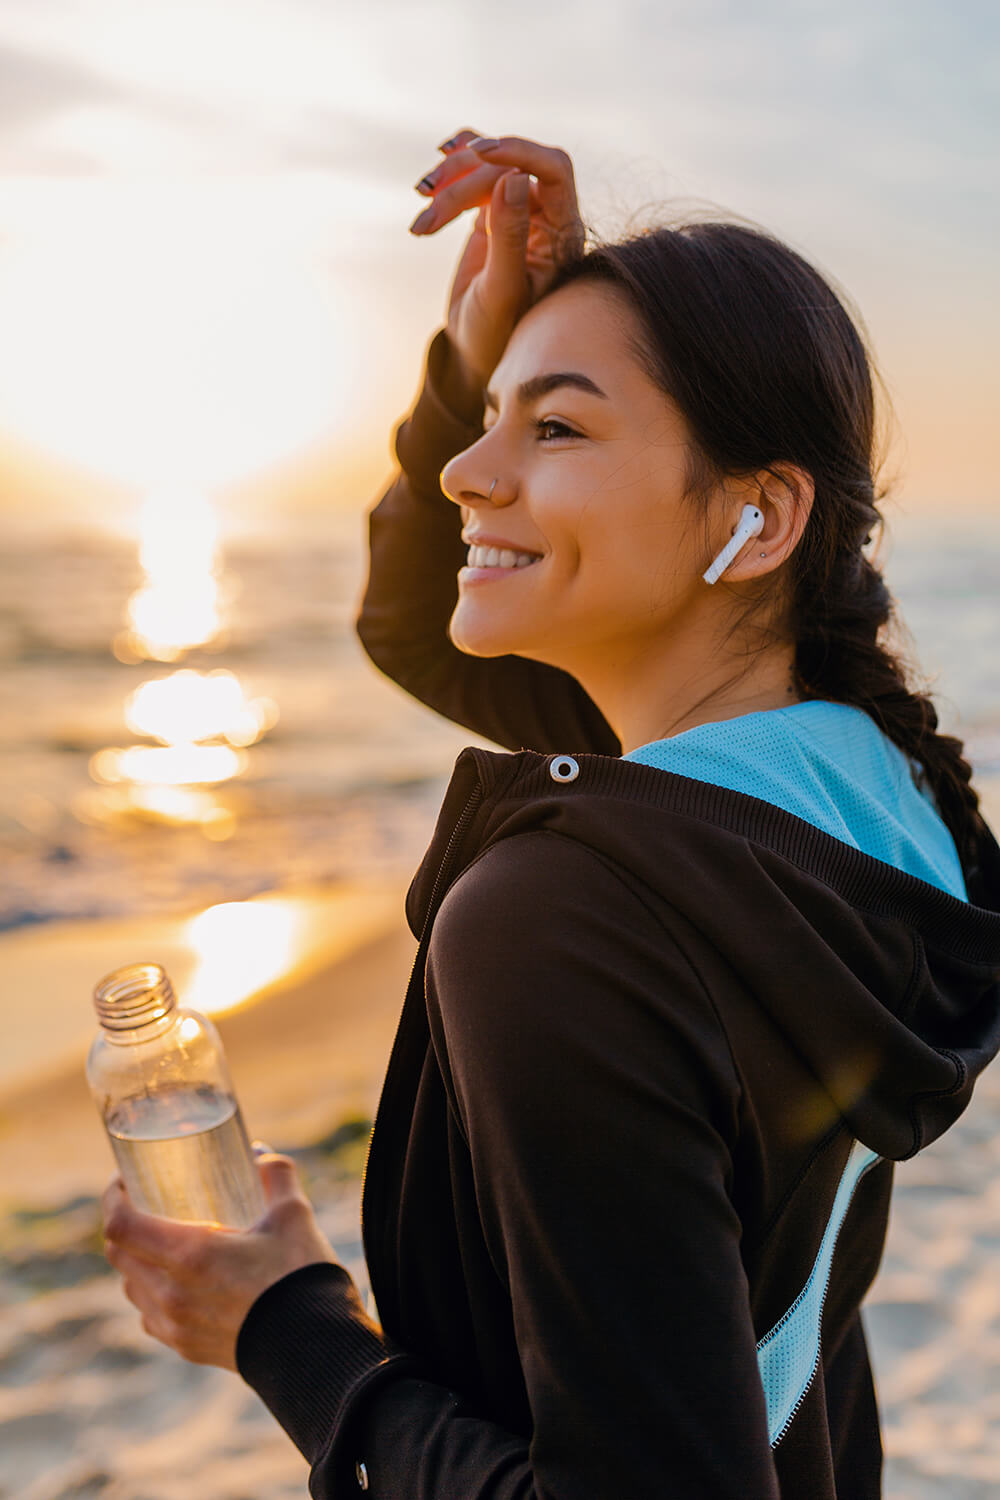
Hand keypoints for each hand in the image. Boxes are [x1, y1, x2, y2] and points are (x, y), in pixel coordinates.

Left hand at [102, 1150, 339, 1369]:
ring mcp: (175, 1325)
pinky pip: (150, 1315)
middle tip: (144, 1203)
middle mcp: (171, 1293)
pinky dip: (153, 1292)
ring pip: (131, 1286)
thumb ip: (275, 1174)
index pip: (121, 1225)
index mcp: (190, 1255)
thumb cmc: (300, 1276)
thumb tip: (261, 1155)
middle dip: (124, 1223)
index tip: (124, 1179)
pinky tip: (178, 1282)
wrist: (313, 1347)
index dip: (113, 1197)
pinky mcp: (185, 1347)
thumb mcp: (292, 1214)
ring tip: (162, 1241)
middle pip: (119, 1254)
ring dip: (137, 1259)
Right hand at [411, 128, 585, 389]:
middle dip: (465, 181)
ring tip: (421, 220)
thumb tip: (514, 176)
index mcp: (563, 233)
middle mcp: (546, 215)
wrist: (476, 349)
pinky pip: (477, 173)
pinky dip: (453, 168)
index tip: (478, 152)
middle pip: (509, 167)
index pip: (553, 169)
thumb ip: (509, 236)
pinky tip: (436, 167)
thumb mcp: (501, 290)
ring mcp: (519, 210)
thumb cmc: (496, 332)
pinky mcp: (493, 210)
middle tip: (428, 206)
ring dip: (449, 180)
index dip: (519, 151)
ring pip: (487, 166)